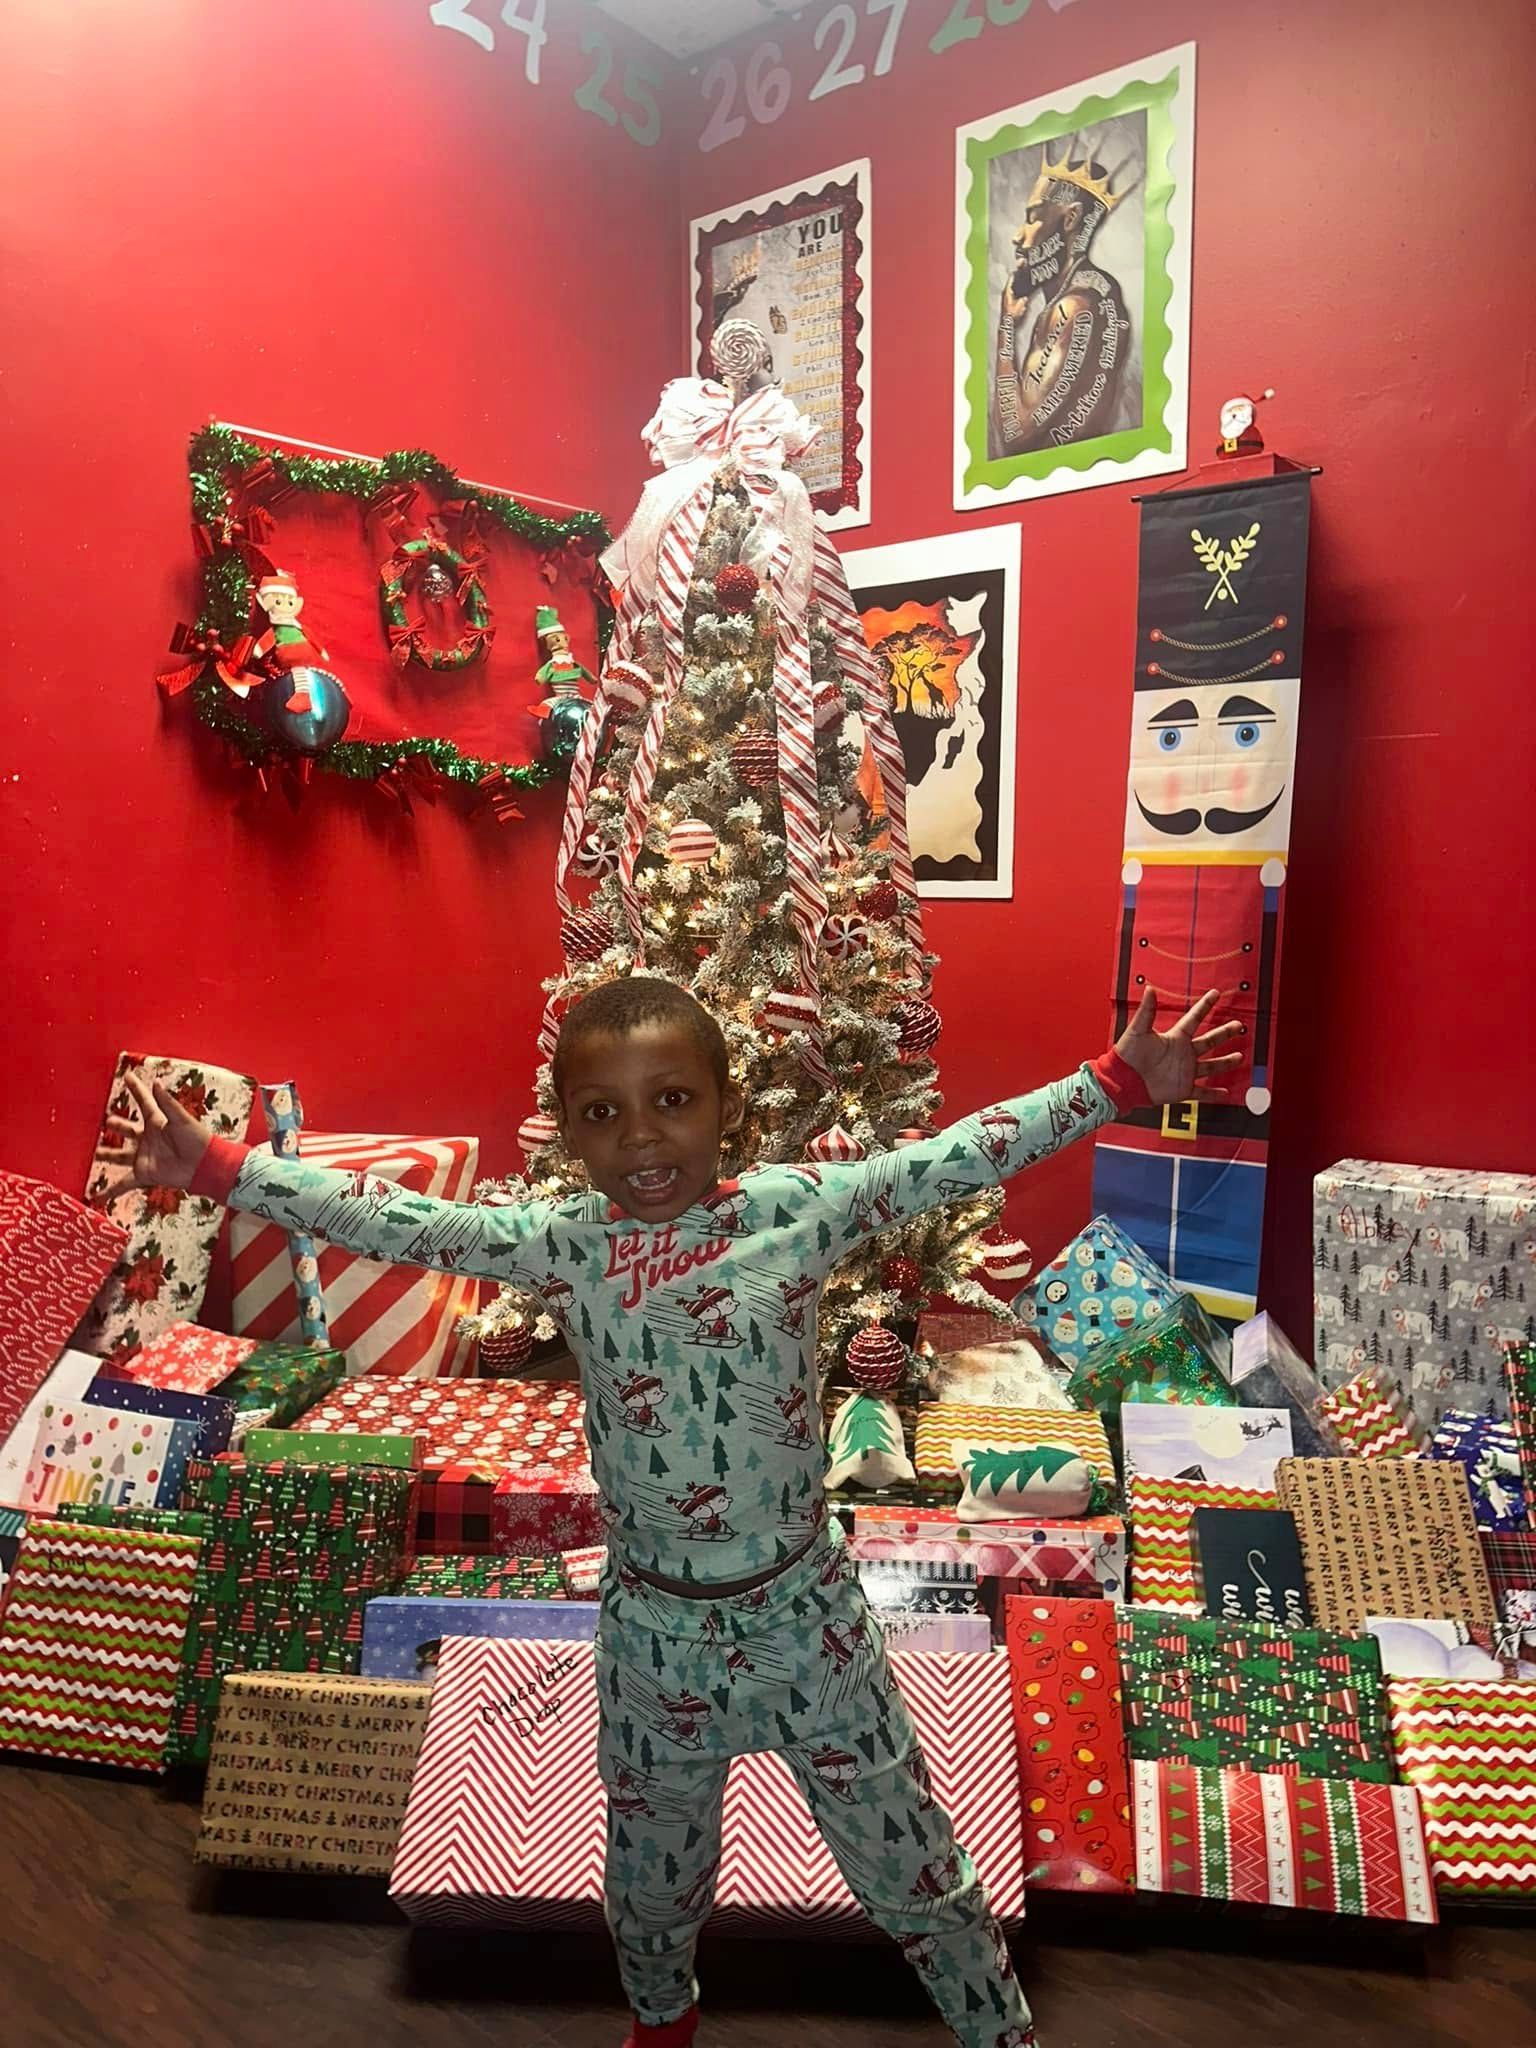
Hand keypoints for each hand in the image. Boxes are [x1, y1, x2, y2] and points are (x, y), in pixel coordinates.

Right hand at [91, 1071, 213, 1203]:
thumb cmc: (197, 1140)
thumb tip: (155, 1082)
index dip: (136, 1089)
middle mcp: (148, 1138)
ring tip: (97, 1151)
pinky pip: (123, 1183)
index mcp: (158, 1122)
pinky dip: (110, 1191)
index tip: (127, 1076)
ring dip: (108, 1154)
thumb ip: (166, 1102)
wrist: (205, 1166)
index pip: (143, 1103)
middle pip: (128, 1129)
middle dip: (118, 1125)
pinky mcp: (143, 1173)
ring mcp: (144, 1156)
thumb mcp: (180, 1118)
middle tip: (108, 1120)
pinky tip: (97, 1195)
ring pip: (120, 1155)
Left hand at [1114, 988, 1244, 1107]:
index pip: (1194, 1018)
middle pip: (1210, 1041)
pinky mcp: (1183, 1090)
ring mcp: (1185, 1072)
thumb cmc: (1127, 1056)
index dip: (1205, 1006)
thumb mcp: (1138, 1030)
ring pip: (1211, 1066)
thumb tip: (1150, 989)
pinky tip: (1225, 1093)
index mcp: (1175, 1038)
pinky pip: (1201, 1093)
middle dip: (1224, 1033)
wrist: (1123, 1082)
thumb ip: (1147, 1011)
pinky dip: (1213, 1094)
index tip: (1215, 994)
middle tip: (1238, 1026)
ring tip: (1239, 1056)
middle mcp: (1183, 1054)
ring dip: (1225, 1062)